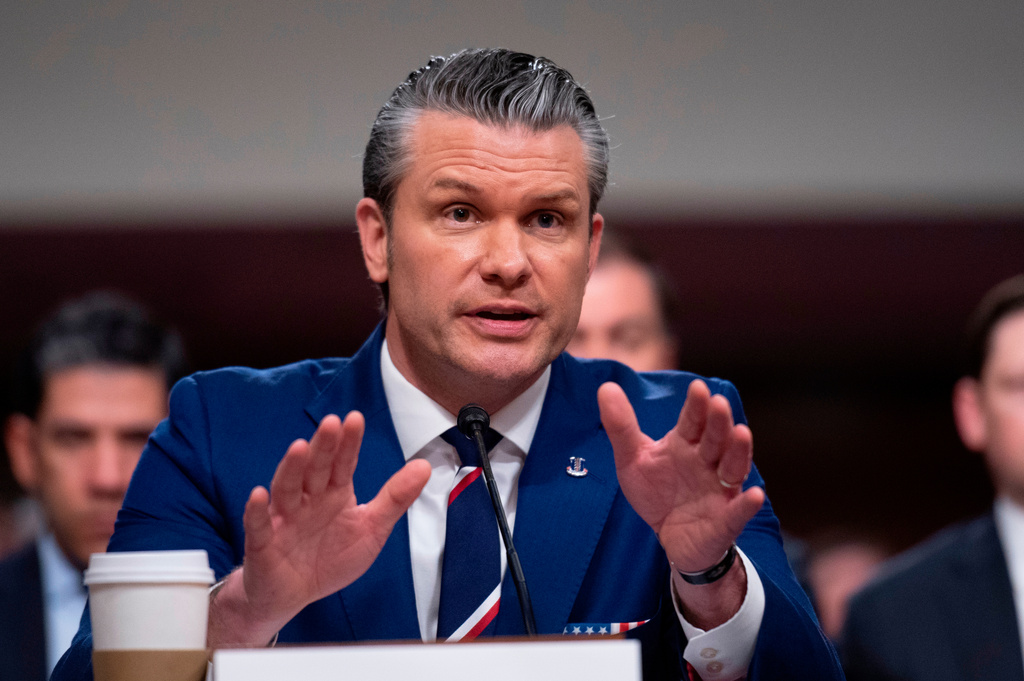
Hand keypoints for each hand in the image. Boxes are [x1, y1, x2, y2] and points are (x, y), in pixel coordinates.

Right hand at [209, 411, 429, 645]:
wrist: (291, 596)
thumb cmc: (330, 558)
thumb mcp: (371, 528)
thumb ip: (395, 498)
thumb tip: (425, 466)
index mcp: (333, 493)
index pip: (342, 463)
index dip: (348, 443)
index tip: (355, 419)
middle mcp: (307, 500)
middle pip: (314, 469)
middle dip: (323, 447)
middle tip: (331, 423)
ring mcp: (283, 519)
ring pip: (286, 489)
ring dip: (291, 468)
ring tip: (299, 447)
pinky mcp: (262, 544)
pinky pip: (258, 526)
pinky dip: (255, 511)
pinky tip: (258, 494)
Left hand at [598, 380, 763, 573]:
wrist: (670, 536)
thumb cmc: (656, 491)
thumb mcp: (632, 459)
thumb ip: (621, 426)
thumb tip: (606, 387)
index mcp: (686, 444)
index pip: (693, 421)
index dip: (696, 406)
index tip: (697, 387)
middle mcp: (708, 462)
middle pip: (715, 439)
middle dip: (718, 422)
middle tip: (719, 403)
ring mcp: (720, 490)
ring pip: (732, 468)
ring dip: (738, 451)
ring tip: (741, 433)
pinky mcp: (726, 520)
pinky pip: (738, 511)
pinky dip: (746, 504)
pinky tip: (753, 495)